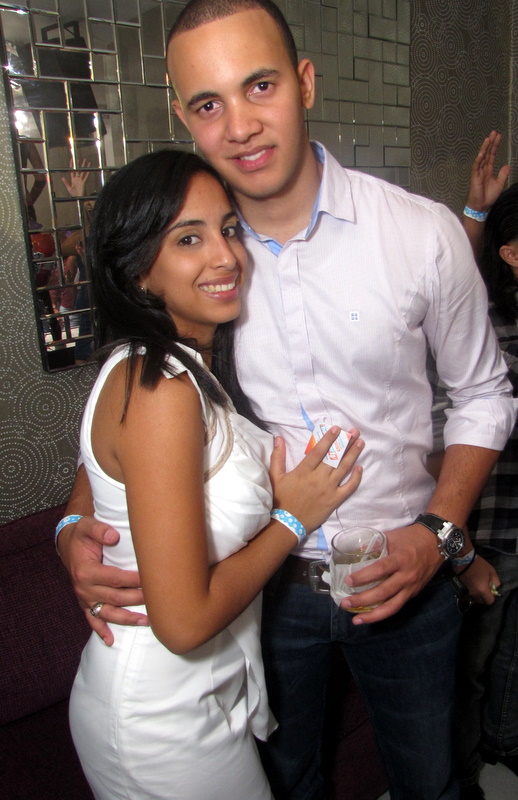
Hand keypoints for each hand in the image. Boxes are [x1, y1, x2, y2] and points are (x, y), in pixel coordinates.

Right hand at [58, 516, 146, 645]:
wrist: (68, 544)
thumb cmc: (82, 535)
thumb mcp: (88, 526)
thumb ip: (100, 530)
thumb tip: (114, 537)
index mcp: (86, 571)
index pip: (115, 579)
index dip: (134, 580)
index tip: (151, 579)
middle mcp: (84, 588)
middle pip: (115, 598)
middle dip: (137, 599)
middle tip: (157, 599)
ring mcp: (84, 598)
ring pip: (107, 613)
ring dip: (126, 619)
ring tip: (146, 621)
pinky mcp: (85, 603)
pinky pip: (92, 619)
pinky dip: (101, 631)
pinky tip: (110, 641)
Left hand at [61, 158, 90, 196]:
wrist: (79, 198)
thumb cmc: (74, 194)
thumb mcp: (69, 188)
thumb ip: (66, 182)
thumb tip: (62, 177)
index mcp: (73, 179)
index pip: (72, 171)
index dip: (72, 165)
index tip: (72, 160)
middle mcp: (77, 178)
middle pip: (78, 170)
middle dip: (79, 164)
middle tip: (79, 159)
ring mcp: (81, 180)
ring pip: (82, 171)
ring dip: (84, 166)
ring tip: (86, 161)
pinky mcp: (84, 182)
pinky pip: (86, 177)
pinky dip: (87, 172)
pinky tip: (89, 169)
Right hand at [269, 427, 363, 533]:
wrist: (287, 523)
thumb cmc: (281, 499)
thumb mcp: (275, 477)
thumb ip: (278, 457)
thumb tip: (278, 438)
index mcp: (304, 471)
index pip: (319, 451)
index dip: (329, 439)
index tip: (337, 429)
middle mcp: (318, 478)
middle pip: (335, 457)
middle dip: (345, 443)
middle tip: (354, 432)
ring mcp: (329, 489)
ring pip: (343, 468)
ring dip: (353, 454)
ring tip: (360, 443)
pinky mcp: (335, 500)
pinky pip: (349, 488)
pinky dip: (356, 478)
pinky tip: (360, 468)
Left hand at [340, 522, 443, 622]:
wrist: (436, 543)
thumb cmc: (411, 538)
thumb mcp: (392, 536)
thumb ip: (375, 544)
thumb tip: (355, 552)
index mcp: (400, 559)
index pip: (380, 570)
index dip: (364, 577)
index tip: (348, 581)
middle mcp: (406, 576)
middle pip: (383, 592)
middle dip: (363, 600)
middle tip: (345, 603)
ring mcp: (411, 587)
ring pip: (392, 606)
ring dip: (373, 615)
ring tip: (356, 620)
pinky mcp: (413, 593)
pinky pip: (397, 606)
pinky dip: (383, 613)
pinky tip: (370, 617)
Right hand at [457, 555, 500, 604]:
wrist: (463, 560)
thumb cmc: (479, 565)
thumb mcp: (491, 571)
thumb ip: (496, 582)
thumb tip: (495, 588)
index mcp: (482, 590)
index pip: (489, 601)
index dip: (492, 598)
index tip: (491, 591)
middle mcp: (474, 593)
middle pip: (481, 602)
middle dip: (484, 597)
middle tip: (485, 589)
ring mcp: (467, 592)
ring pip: (474, 599)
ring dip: (477, 596)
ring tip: (478, 588)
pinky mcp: (461, 589)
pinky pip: (468, 595)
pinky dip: (471, 594)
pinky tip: (472, 587)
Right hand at [466, 131, 509, 212]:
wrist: (482, 206)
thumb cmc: (489, 197)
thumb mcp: (499, 184)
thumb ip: (503, 174)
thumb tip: (507, 165)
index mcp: (489, 170)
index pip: (492, 156)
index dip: (495, 146)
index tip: (498, 137)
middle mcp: (483, 169)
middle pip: (487, 154)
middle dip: (490, 143)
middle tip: (494, 132)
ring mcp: (478, 172)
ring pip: (482, 157)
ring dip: (485, 148)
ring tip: (489, 138)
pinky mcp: (475, 177)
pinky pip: (476, 166)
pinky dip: (479, 159)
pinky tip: (482, 152)